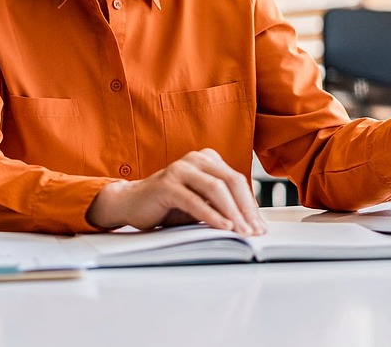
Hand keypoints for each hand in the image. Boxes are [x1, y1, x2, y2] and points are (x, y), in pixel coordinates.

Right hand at [85, 148, 266, 235]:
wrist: (130, 203)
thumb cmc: (168, 205)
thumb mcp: (200, 203)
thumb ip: (220, 205)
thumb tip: (250, 222)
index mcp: (207, 159)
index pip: (237, 181)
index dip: (251, 204)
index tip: (260, 226)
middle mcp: (195, 159)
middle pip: (231, 181)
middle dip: (246, 209)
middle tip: (255, 230)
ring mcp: (180, 169)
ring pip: (215, 189)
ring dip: (232, 213)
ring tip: (242, 231)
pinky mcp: (166, 184)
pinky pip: (194, 200)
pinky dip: (211, 215)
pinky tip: (223, 226)